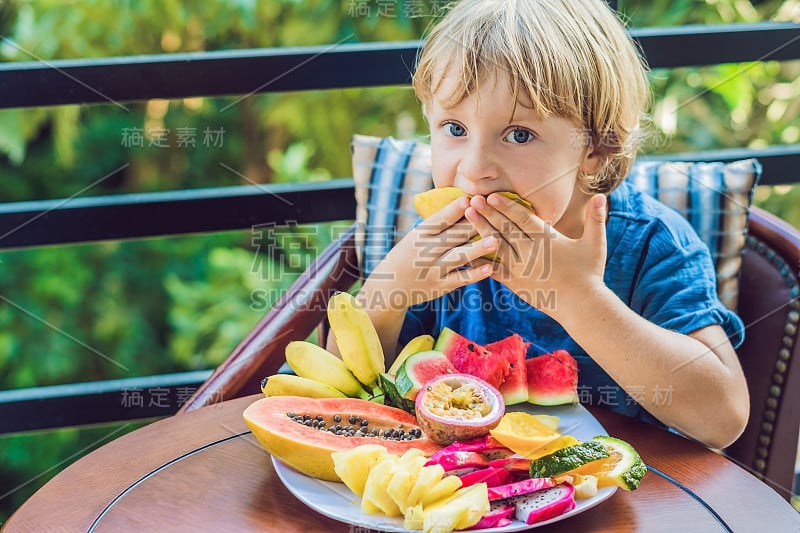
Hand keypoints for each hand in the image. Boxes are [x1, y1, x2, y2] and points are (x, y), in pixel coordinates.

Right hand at [366, 195, 496, 309]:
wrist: (392, 285)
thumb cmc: (409, 254)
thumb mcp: (416, 236)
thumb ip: (438, 224)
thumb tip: (464, 201)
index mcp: (420, 235)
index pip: (438, 220)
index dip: (453, 210)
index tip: (468, 199)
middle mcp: (426, 251)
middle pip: (453, 236)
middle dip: (472, 225)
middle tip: (491, 214)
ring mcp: (434, 269)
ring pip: (459, 257)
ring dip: (477, 249)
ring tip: (495, 241)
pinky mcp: (442, 285)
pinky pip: (461, 278)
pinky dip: (475, 274)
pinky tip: (490, 268)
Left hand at [465, 192, 607, 317]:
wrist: (580, 305)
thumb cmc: (590, 274)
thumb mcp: (595, 244)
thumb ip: (595, 219)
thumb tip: (601, 196)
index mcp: (547, 239)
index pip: (523, 219)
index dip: (507, 207)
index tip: (492, 196)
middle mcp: (530, 252)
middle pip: (505, 229)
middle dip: (488, 213)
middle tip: (472, 200)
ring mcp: (520, 268)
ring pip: (496, 245)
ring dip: (481, 229)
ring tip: (467, 216)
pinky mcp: (514, 282)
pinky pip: (493, 268)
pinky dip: (480, 258)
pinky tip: (466, 249)